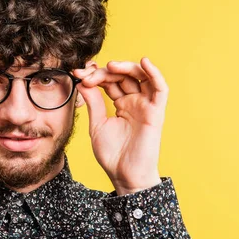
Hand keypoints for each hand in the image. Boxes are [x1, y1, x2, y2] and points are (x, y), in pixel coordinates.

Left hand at [73, 57, 167, 194]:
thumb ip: (93, 102)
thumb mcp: (97, 124)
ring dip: (127, 67)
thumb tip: (83, 81)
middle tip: (87, 75)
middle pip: (123, 76)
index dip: (95, 75)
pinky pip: (160, 89)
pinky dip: (155, 74)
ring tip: (111, 65)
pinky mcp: (156, 112)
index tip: (78, 74)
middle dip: (104, 72)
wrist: (124, 175)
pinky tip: (145, 62)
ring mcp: (145, 106)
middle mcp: (135, 102)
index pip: (110, 81)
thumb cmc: (113, 154)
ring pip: (141, 77)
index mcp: (121, 104)